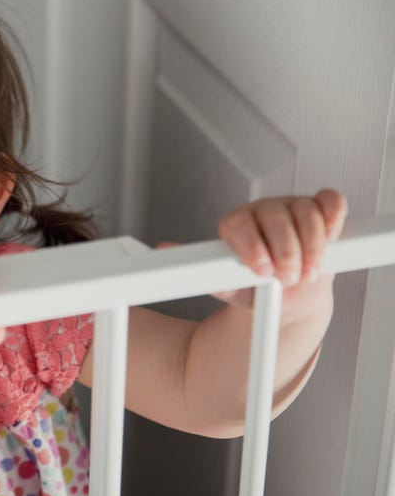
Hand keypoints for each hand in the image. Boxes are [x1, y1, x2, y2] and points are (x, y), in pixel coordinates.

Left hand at [170, 189, 347, 307]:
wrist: (288, 294)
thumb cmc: (256, 287)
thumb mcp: (228, 286)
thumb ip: (201, 271)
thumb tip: (162, 251)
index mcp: (236, 224)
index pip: (239, 224)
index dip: (252, 247)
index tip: (262, 271)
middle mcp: (263, 211)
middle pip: (275, 219)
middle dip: (285, 252)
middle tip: (288, 278)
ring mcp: (293, 206)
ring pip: (306, 213)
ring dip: (312, 246)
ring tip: (308, 272)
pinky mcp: (320, 208)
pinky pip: (330, 202)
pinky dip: (333, 219)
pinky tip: (331, 239)